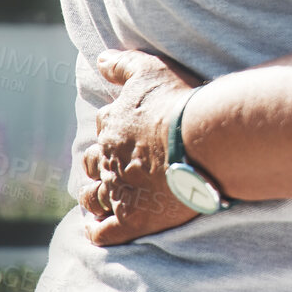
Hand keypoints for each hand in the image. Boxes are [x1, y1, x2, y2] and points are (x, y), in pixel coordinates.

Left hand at [80, 48, 204, 245]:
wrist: (199, 142)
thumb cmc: (178, 104)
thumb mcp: (150, 71)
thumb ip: (123, 64)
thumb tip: (100, 59)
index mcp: (112, 126)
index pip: (105, 127)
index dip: (114, 130)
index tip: (127, 133)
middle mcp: (108, 160)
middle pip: (92, 163)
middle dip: (97, 164)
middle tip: (112, 168)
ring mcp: (117, 191)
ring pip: (92, 197)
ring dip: (93, 197)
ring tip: (99, 200)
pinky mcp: (130, 220)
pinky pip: (102, 232)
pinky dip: (96, 230)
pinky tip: (98, 228)